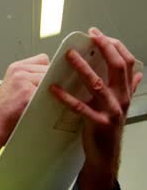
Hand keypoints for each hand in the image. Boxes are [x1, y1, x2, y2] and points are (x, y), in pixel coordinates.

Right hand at [0, 53, 48, 142]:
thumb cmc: (7, 110)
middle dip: (51, 81)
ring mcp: (22, 79)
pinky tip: (41, 106)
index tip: (47, 82)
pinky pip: (49, 91)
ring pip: (51, 79)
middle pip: (49, 68)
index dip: (47, 72)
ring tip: (40, 101)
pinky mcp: (27, 91)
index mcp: (16, 67)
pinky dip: (49, 99)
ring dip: (51, 90)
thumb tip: (55, 76)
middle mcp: (18, 70)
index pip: (43, 60)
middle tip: (44, 95)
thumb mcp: (16, 86)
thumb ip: (32, 77)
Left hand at [50, 27, 142, 189]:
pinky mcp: (97, 123)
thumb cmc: (108, 128)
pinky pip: (80, 107)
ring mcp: (110, 111)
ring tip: (68, 56)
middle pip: (117, 67)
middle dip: (104, 48)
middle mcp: (121, 99)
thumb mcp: (120, 105)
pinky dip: (66, 97)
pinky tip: (53, 88)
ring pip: (97, 84)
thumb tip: (137, 73)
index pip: (126, 62)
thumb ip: (129, 88)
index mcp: (125, 92)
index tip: (98, 34)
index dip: (114, 45)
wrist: (105, 155)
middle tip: (90, 36)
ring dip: (82, 68)